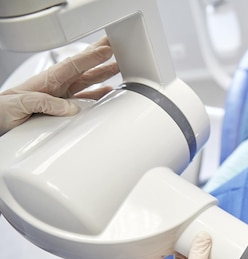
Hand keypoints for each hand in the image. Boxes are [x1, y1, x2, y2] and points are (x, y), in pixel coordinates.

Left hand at [0, 37, 118, 135]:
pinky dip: (100, 95)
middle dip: (101, 55)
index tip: (107, 50)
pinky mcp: (64, 109)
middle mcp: (57, 86)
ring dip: (105, 73)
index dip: (91, 57)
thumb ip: (45, 102)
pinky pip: (87, 99)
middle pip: (84, 67)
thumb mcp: (20, 102)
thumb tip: (71, 107)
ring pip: (88, 81)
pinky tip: (109, 92)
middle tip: (117, 45)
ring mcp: (62, 97)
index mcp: (47, 80)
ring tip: (120, 65)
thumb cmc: (2, 109)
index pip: (73, 65)